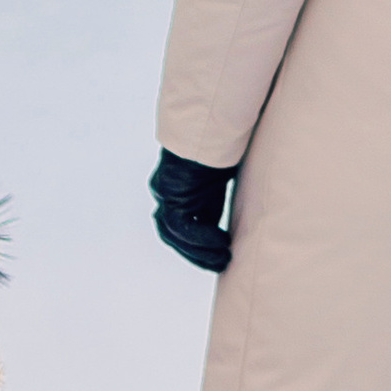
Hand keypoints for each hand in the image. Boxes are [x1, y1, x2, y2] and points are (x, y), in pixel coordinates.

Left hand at [151, 150, 233, 270]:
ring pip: (173, 233)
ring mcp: (163, 191)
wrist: (209, 125)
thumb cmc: (220, 144)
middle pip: (173, 233)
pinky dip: (200, 237)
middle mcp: (167, 191)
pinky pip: (179, 225)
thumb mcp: (219, 178)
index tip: (220, 256)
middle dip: (196, 254)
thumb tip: (227, 226)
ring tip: (224, 260)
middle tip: (221, 265)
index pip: (183, 224)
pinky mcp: (166, 191)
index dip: (199, 244)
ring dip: (198, 251)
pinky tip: (222, 243)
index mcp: (178, 188)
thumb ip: (214, 201)